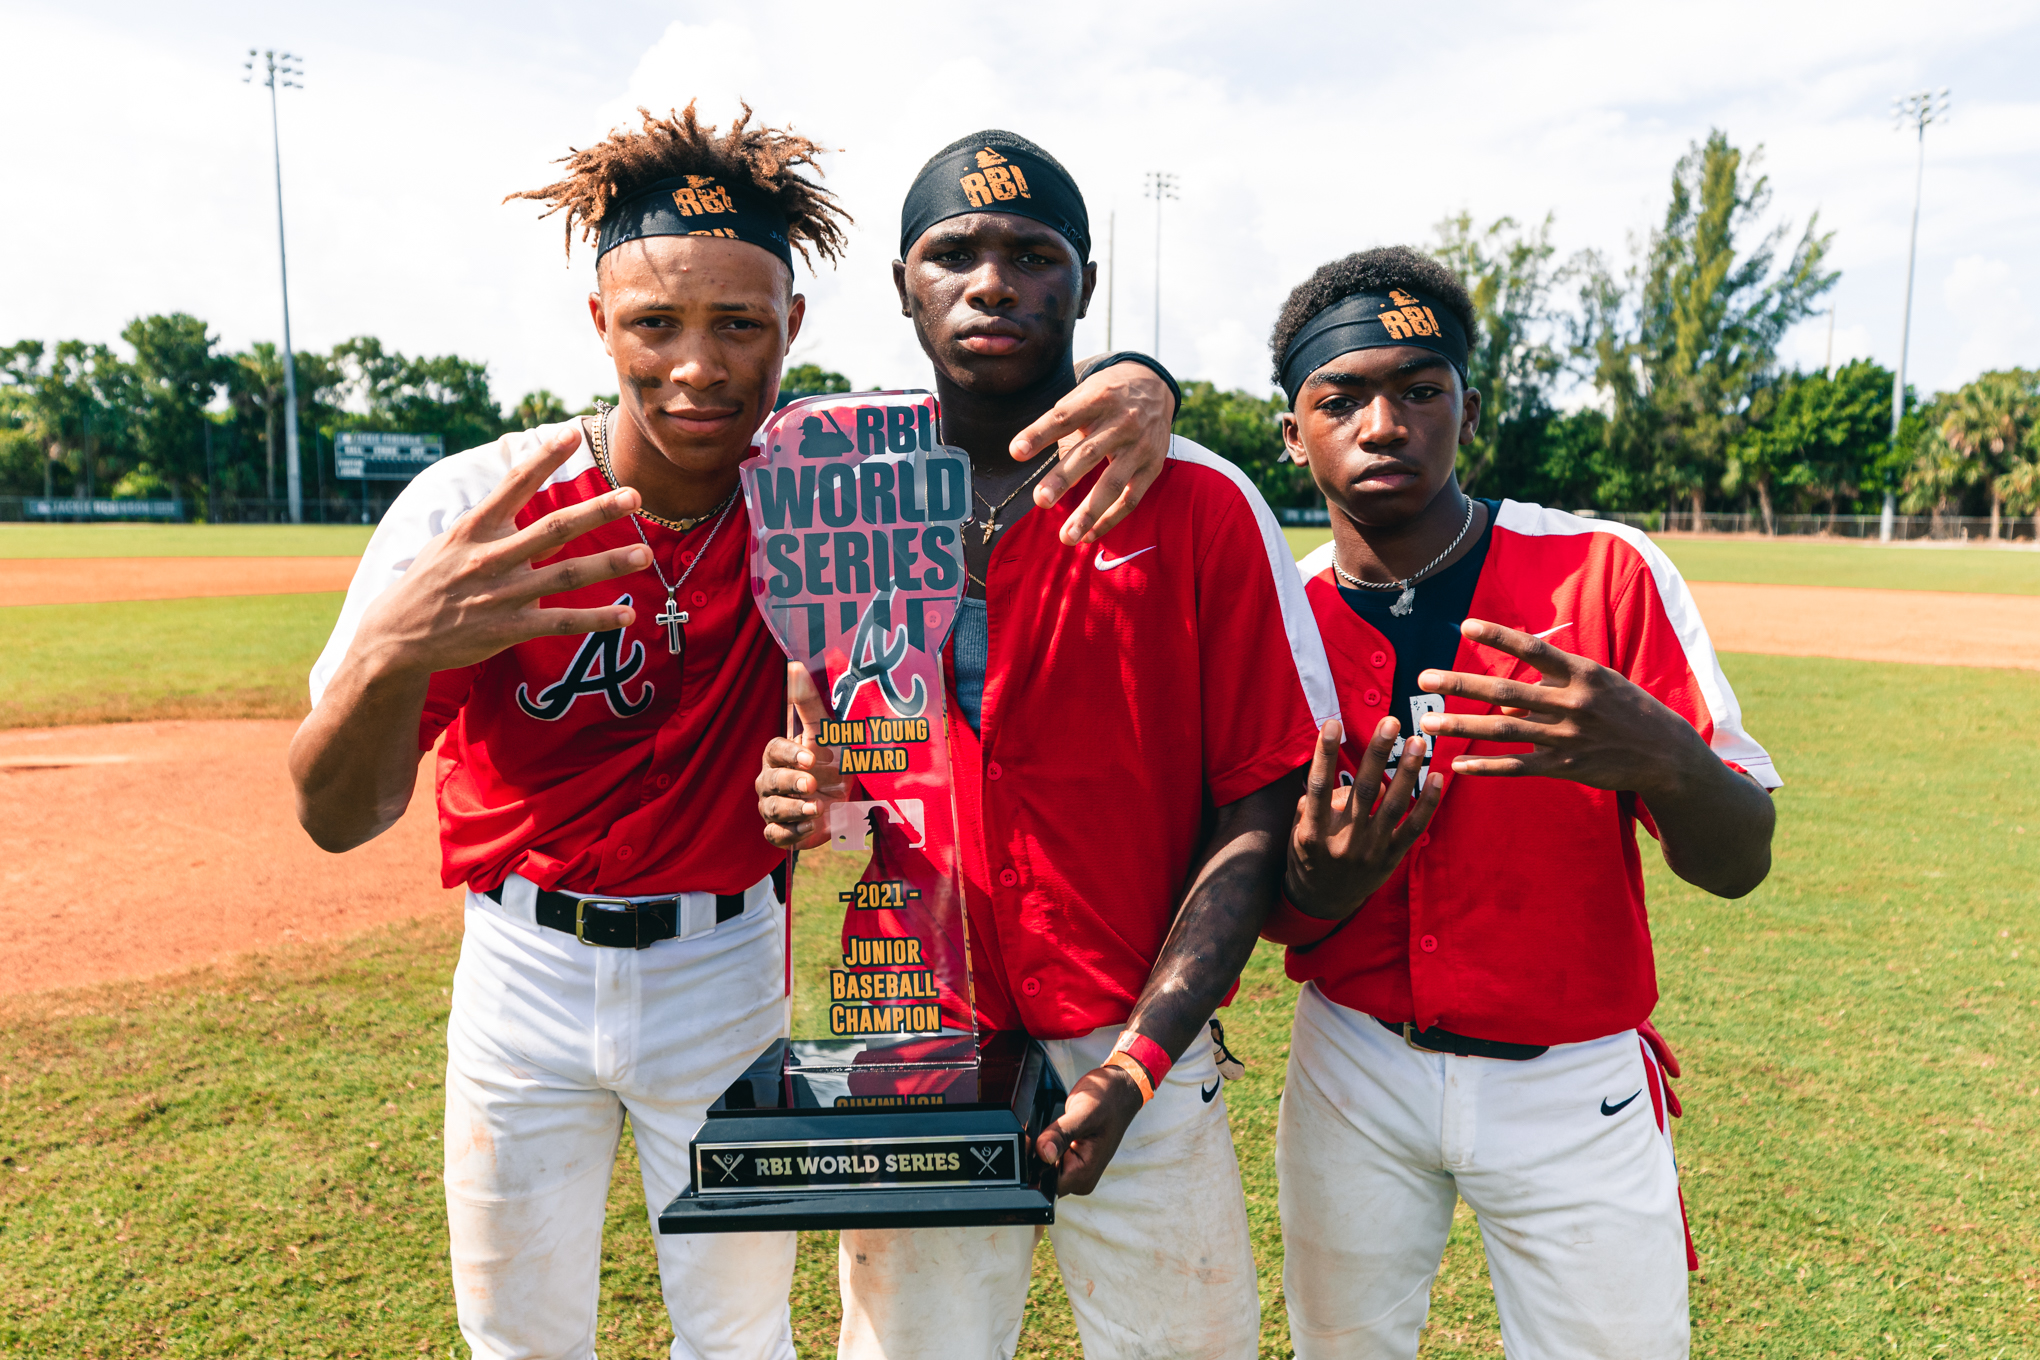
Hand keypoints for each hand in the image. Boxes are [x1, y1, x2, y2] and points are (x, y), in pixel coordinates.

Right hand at [352, 424, 648, 676]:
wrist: (395, 636)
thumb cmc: (432, 582)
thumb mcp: (455, 544)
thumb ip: (501, 527)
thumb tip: (546, 514)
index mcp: (475, 528)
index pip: (514, 484)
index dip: (543, 457)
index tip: (572, 433)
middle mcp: (490, 557)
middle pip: (554, 528)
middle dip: (597, 511)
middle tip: (635, 495)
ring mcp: (501, 594)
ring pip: (566, 575)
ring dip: (609, 564)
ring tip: (645, 555)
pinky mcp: (507, 628)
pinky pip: (560, 622)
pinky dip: (596, 619)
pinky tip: (626, 615)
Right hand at [756, 662, 848, 850]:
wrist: (846, 801)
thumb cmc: (832, 761)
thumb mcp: (826, 731)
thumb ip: (808, 702)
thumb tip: (794, 663)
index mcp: (780, 754)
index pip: (774, 751)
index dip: (790, 755)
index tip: (810, 757)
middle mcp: (771, 780)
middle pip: (769, 781)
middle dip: (790, 784)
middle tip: (812, 785)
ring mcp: (774, 806)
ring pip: (771, 809)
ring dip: (793, 810)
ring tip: (816, 809)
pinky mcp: (782, 831)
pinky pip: (774, 836)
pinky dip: (790, 833)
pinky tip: (811, 826)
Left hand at [1008, 361, 1173, 545]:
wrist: (1155, 386)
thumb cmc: (1107, 395)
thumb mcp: (1085, 393)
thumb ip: (1063, 421)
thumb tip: (1036, 457)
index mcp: (1098, 399)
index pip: (1064, 418)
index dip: (1039, 434)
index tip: (1016, 452)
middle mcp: (1122, 423)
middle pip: (1088, 454)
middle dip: (1063, 479)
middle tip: (1040, 501)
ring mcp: (1139, 447)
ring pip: (1112, 484)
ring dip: (1088, 513)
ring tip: (1066, 537)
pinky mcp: (1152, 467)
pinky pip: (1130, 499)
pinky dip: (1109, 520)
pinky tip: (1088, 536)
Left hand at [1035, 1063, 1144, 1195]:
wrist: (1119, 1091)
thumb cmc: (1108, 1100)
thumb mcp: (1083, 1113)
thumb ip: (1061, 1134)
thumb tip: (1043, 1153)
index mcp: (1084, 1176)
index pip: (1044, 1185)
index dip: (1032, 1166)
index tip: (1031, 1141)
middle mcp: (1080, 1178)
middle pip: (1040, 1177)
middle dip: (1034, 1155)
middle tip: (1045, 1129)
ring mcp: (1074, 1170)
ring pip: (1041, 1166)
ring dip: (1037, 1147)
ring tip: (1052, 1127)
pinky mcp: (1069, 1159)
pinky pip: (1046, 1157)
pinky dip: (1042, 1143)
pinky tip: (1052, 1129)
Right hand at [1285, 718, 1442, 920]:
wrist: (1322, 902)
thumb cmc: (1308, 857)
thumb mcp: (1298, 831)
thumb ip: (1315, 803)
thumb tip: (1343, 779)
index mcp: (1313, 831)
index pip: (1319, 785)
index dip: (1324, 753)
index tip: (1333, 723)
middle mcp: (1343, 840)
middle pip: (1363, 789)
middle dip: (1377, 752)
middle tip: (1390, 722)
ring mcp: (1370, 851)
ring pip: (1393, 805)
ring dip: (1407, 770)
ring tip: (1417, 741)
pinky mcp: (1390, 859)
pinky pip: (1414, 828)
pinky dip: (1428, 803)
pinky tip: (1437, 778)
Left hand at [1416, 620, 1713, 798]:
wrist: (1666, 753)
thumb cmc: (1624, 709)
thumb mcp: (1596, 684)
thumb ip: (1550, 685)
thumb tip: (1503, 702)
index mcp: (1582, 673)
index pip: (1533, 649)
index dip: (1498, 636)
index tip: (1464, 626)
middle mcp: (1572, 703)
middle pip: (1506, 691)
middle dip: (1461, 684)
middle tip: (1423, 678)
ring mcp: (1567, 736)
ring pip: (1504, 730)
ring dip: (1461, 727)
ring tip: (1427, 724)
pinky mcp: (1565, 766)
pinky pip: (1517, 767)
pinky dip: (1486, 767)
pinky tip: (1457, 766)